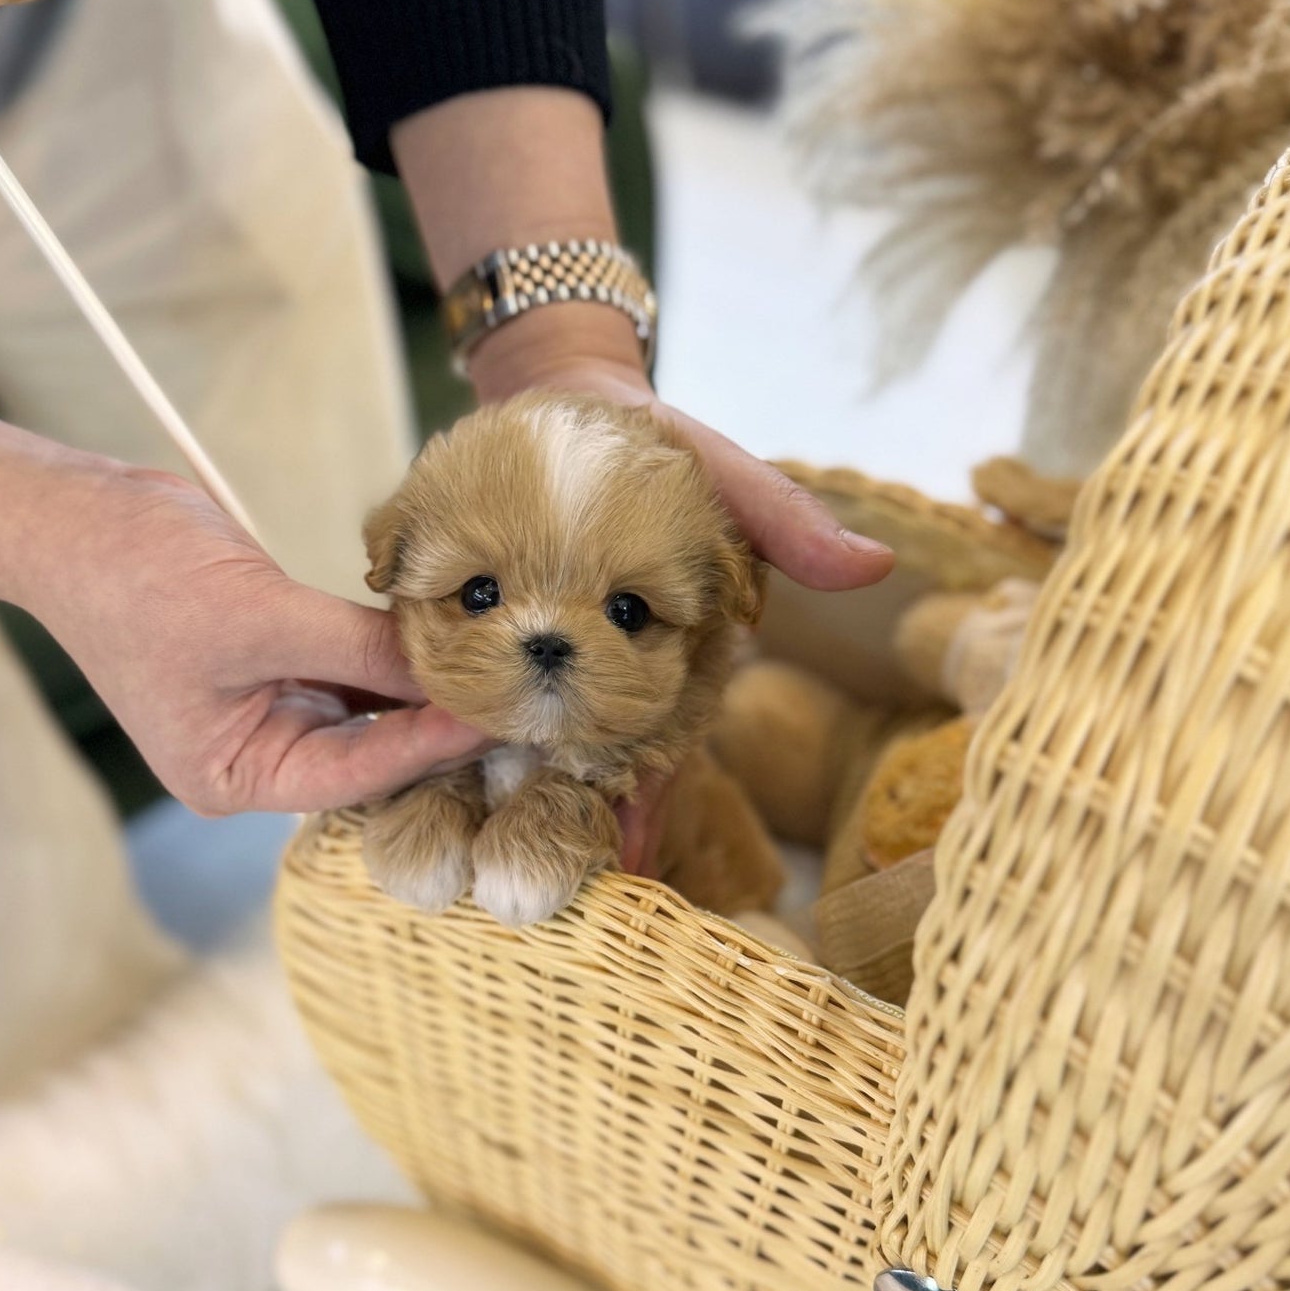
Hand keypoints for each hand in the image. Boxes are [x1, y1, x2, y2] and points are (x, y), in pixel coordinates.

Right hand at [22, 464, 488, 815]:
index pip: (356, 773)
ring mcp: (269, 706)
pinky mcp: (281, 658)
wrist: (76, 517)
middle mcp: (255, 754)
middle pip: (371, 752)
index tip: (498, 717)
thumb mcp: (259, 615)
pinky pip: (355, 665)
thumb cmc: (137, 578)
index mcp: (235, 775)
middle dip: (437, 722)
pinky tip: (450, 633)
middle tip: (518, 698)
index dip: (431, 744)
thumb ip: (358, 647)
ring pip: (370, 707)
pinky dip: (395, 650)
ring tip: (499, 666)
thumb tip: (451, 664)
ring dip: (424, 683)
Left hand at [470, 323, 895, 874]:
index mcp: (663, 659)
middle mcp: (597, 670)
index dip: (650, 810)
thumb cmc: (656, 446)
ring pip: (518, 738)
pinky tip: (414, 767)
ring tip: (465, 860)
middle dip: (565, 827)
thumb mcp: (726, 477)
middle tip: (533, 894)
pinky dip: (447, 718)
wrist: (566, 396)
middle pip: (584, 766)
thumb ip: (785, 522)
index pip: (664, 752)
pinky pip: (461, 679)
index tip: (629, 869)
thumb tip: (874, 563)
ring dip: (496, 791)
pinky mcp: (476, 624)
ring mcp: (534, 652)